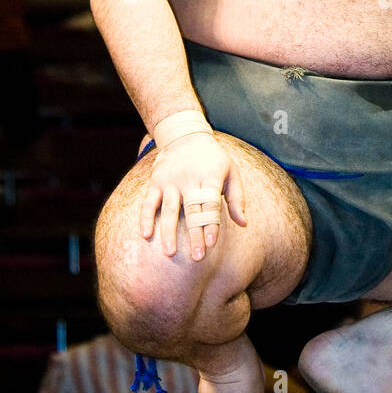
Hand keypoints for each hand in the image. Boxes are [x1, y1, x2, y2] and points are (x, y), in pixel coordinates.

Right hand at [139, 132, 246, 259]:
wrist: (185, 135)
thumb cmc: (214, 160)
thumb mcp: (231, 172)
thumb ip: (237, 199)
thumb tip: (244, 224)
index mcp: (210, 177)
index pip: (210, 204)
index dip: (210, 224)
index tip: (211, 244)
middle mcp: (189, 179)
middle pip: (191, 211)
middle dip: (194, 235)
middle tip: (197, 257)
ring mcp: (170, 181)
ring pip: (168, 209)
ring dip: (168, 232)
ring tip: (170, 254)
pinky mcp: (155, 182)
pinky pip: (149, 202)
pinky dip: (146, 218)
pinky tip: (146, 235)